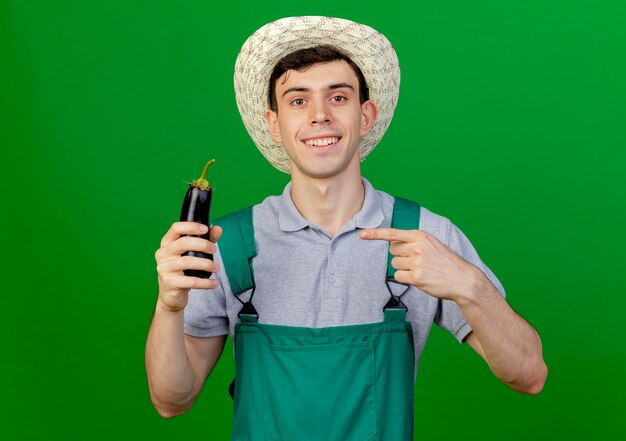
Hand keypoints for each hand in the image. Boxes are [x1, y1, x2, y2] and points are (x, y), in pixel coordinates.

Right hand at [155, 222, 222, 311]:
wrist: (171, 294)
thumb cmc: (182, 270)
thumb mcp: (192, 254)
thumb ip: (205, 240)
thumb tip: (218, 229)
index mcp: (167, 243)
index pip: (176, 228)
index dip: (191, 226)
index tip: (205, 229)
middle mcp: (162, 253)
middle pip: (183, 243)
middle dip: (203, 244)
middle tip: (214, 249)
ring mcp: (163, 268)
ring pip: (187, 262)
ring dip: (206, 264)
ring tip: (216, 267)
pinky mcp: (169, 282)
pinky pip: (190, 281)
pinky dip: (205, 282)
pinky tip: (214, 283)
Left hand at [359, 228, 478, 301]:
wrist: (462, 279)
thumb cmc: (446, 262)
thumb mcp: (432, 244)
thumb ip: (414, 241)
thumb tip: (393, 244)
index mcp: (420, 236)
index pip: (393, 233)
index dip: (375, 234)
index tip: (362, 234)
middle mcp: (417, 247)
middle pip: (392, 251)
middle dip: (400, 256)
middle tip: (417, 261)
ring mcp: (417, 262)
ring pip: (395, 264)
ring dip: (404, 268)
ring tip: (421, 270)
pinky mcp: (417, 277)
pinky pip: (398, 276)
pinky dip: (405, 278)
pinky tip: (419, 278)